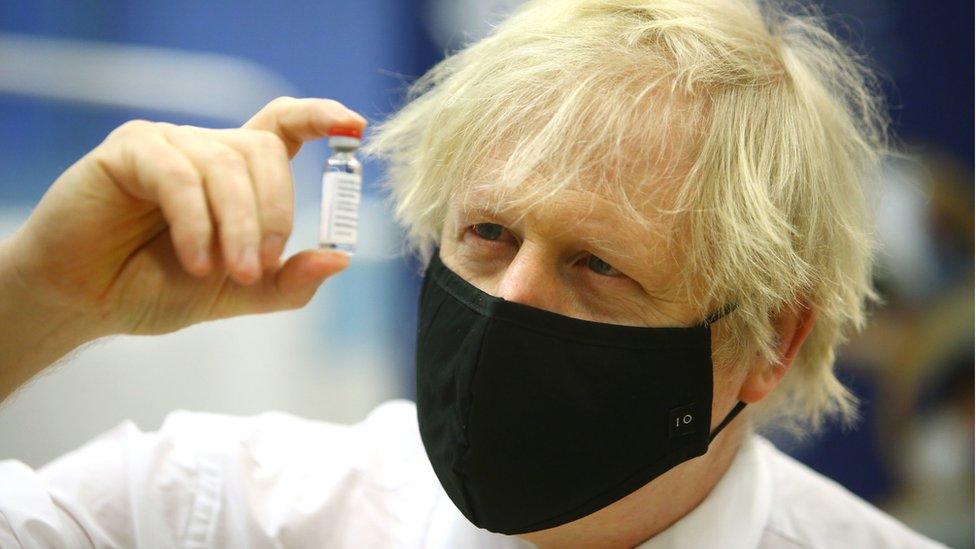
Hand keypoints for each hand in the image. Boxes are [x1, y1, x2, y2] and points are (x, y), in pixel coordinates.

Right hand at [3, 97, 366, 336]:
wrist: (88, 301)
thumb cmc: (158, 287)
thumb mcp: (239, 291)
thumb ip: (288, 280)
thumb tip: (341, 259)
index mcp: (237, 174)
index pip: (284, 125)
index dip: (320, 117)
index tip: (354, 127)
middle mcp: (206, 149)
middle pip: (265, 151)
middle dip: (275, 213)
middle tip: (259, 266)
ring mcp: (168, 144)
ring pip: (226, 165)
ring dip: (238, 226)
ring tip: (227, 272)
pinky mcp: (130, 151)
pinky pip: (180, 176)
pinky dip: (196, 222)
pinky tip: (194, 260)